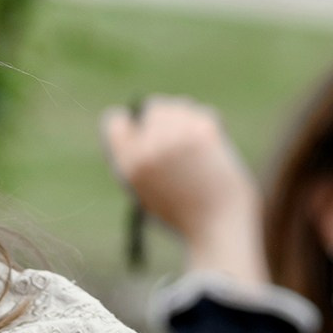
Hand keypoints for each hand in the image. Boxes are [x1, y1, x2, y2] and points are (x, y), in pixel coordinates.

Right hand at [99, 97, 267, 282]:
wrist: (217, 227)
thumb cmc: (183, 217)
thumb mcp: (145, 191)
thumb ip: (139, 160)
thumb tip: (145, 127)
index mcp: (128, 164)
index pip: (115, 120)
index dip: (131, 124)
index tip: (142, 127)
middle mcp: (148, 147)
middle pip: (152, 107)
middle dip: (164, 118)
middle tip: (177, 132)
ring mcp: (176, 137)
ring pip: (179, 105)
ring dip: (186, 119)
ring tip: (197, 147)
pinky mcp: (203, 132)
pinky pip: (202, 113)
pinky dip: (206, 125)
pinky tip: (212, 149)